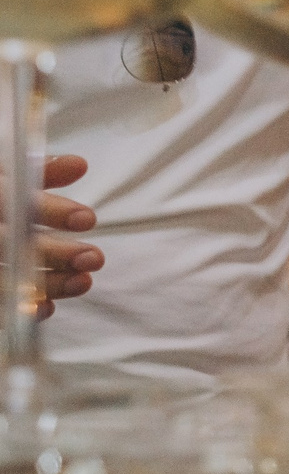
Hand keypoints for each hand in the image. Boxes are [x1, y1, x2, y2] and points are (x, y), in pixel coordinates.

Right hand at [15, 155, 101, 317]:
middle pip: (8, 243)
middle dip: (54, 252)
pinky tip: (46, 308)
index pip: (12, 199)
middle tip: (94, 258)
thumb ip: (39, 173)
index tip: (88, 219)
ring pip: (3, 273)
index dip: (50, 210)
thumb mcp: (4, 176)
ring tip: (83, 282)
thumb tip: (79, 165)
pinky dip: (19, 304)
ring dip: (45, 282)